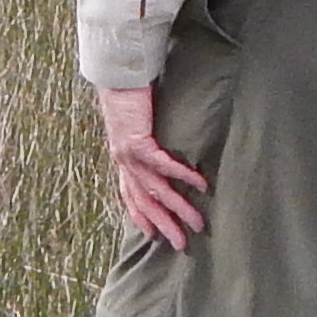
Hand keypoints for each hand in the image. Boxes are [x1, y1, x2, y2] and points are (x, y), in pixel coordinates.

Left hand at [95, 83, 208, 247]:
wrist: (116, 71)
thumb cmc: (128, 92)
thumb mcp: (136, 122)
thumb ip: (145, 138)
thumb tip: (159, 144)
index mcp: (122, 157)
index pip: (130, 195)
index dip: (141, 216)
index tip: (153, 235)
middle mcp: (123, 159)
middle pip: (144, 201)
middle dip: (164, 224)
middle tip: (182, 244)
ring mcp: (128, 152)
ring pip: (155, 189)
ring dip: (178, 207)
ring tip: (197, 221)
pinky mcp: (137, 140)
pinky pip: (163, 164)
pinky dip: (182, 175)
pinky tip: (200, 185)